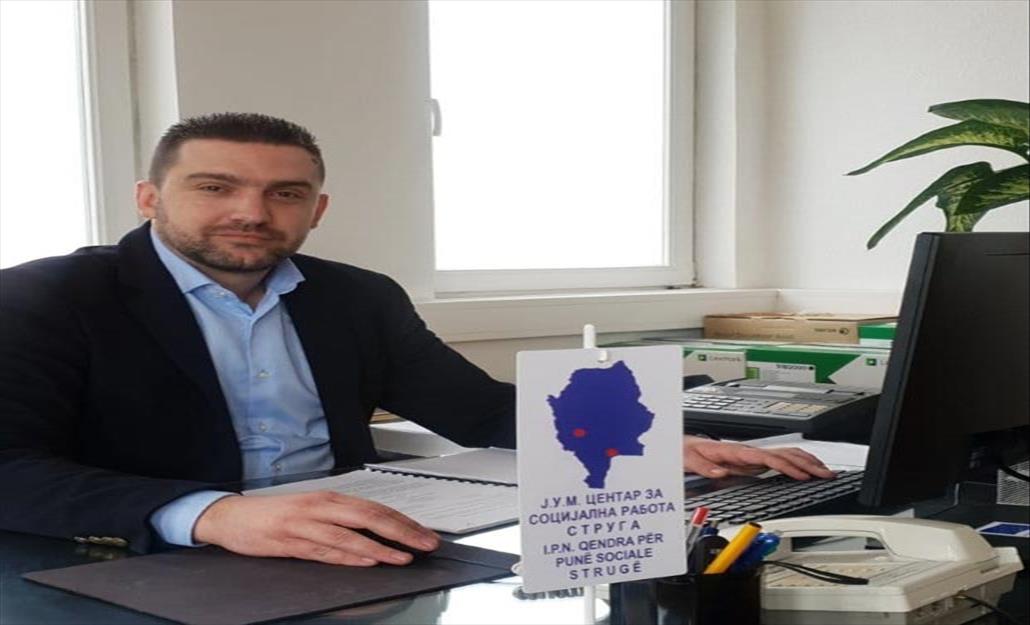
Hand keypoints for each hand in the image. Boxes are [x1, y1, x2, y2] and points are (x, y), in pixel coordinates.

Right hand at [193, 491, 438, 565]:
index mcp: (330, 498)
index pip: (376, 509)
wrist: (232, 516)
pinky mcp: (290, 542)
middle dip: (402, 532)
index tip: (425, 533)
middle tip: (426, 544)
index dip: (404, 522)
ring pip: (350, 535)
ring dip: (380, 548)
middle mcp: (321, 508)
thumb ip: (343, 521)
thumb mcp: (313, 512)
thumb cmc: (276, 515)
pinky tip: (366, 560)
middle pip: (370, 518)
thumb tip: (380, 535)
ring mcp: (305, 525)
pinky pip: (324, 550)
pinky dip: (348, 556)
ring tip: (403, 557)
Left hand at [682, 436, 834, 479]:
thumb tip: (720, 471)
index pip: (766, 458)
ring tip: (825, 471)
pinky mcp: (752, 459)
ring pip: (785, 454)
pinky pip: (779, 458)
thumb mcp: (688, 459)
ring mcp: (751, 454)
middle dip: (806, 464)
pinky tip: (808, 468)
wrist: (680, 445)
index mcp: (733, 451)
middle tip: (826, 474)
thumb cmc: (685, 451)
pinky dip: (797, 461)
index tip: (802, 475)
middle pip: (782, 454)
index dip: (786, 466)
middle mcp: (746, 451)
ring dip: (807, 461)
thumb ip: (704, 466)